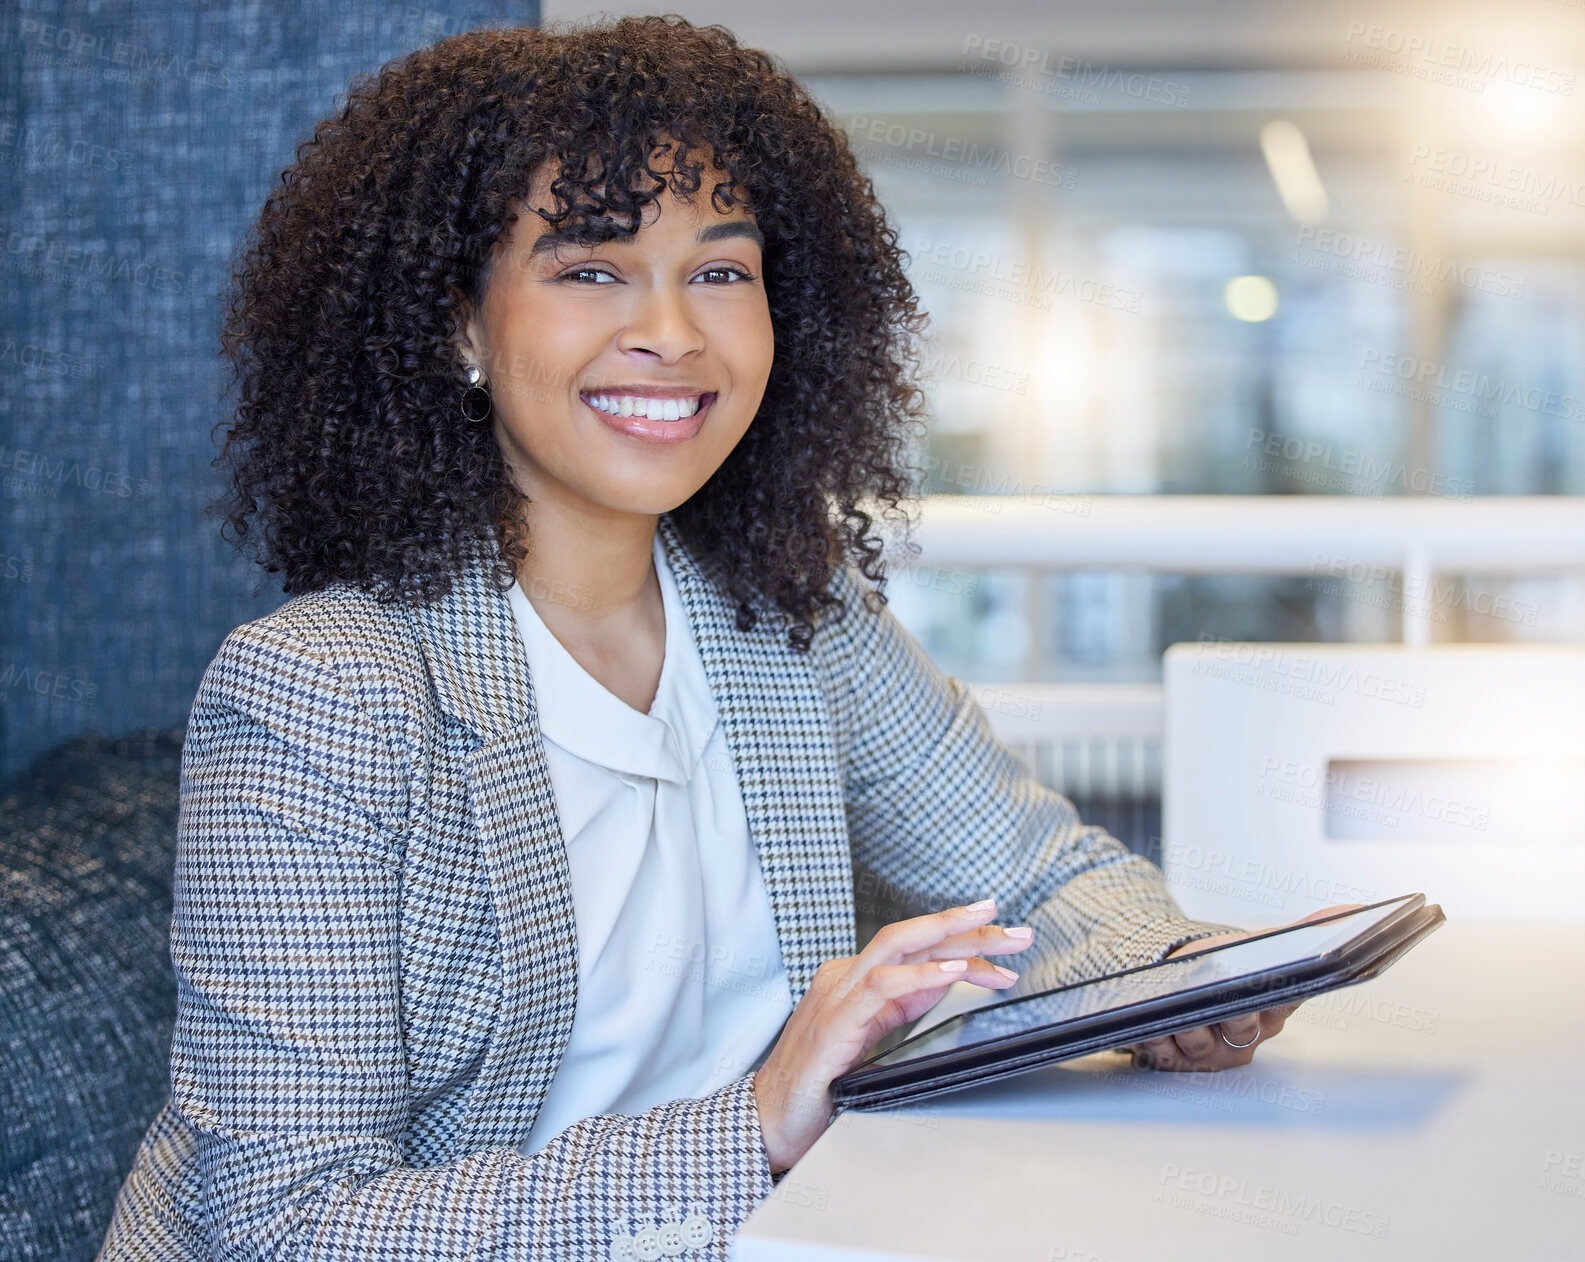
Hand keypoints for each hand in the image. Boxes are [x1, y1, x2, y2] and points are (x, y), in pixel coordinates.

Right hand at [752, 897, 1034, 1172]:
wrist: (769, 1121)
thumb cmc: (818, 1084)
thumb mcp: (872, 1037)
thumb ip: (903, 1005)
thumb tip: (947, 978)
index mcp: (855, 981)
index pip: (915, 948)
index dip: (962, 939)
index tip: (1004, 938)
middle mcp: (844, 978)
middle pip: (912, 937)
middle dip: (966, 927)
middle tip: (1015, 928)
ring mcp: (836, 996)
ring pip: (896, 946)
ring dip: (951, 940)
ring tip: (995, 939)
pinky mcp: (833, 1024)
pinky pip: (880, 988)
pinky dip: (920, 976)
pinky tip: (952, 972)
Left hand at [1124, 903, 1364, 1071]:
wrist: (1182, 981)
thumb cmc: (1227, 966)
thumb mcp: (1261, 945)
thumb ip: (1306, 929)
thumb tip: (1354, 910)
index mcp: (1274, 1010)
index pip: (1281, 1004)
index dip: (1269, 999)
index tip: (1256, 988)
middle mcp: (1250, 1037)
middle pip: (1240, 1029)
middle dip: (1226, 1013)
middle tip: (1211, 999)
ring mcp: (1216, 1053)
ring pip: (1201, 1044)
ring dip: (1184, 1026)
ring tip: (1171, 1012)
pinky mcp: (1181, 1061)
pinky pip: (1167, 1056)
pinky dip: (1156, 1041)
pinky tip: (1150, 1028)